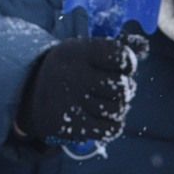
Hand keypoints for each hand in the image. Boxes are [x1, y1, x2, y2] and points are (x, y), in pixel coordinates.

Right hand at [19, 13, 146, 145]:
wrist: (29, 95)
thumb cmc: (70, 70)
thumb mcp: (84, 51)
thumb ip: (115, 48)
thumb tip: (144, 45)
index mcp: (77, 53)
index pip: (121, 56)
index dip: (128, 63)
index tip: (120, 66)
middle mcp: (73, 76)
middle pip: (122, 87)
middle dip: (124, 89)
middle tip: (111, 88)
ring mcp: (71, 103)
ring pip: (118, 109)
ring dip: (117, 107)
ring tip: (104, 101)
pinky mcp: (71, 126)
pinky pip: (111, 129)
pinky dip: (112, 125)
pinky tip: (102, 116)